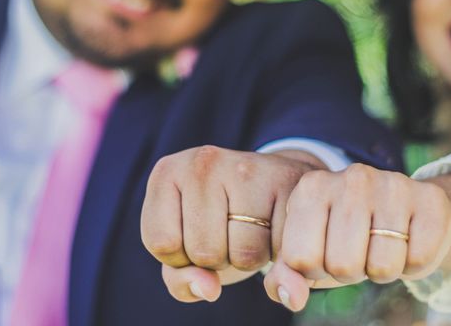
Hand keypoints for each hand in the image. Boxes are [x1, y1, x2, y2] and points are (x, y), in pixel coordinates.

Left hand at [140, 146, 320, 301]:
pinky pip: (281, 249)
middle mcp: (204, 162)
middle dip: (218, 257)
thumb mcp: (185, 249)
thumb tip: (209, 289)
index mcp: (166, 172)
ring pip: (245, 255)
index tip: (195, 233)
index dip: (181, 256)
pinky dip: (279, 252)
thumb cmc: (218, 221)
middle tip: (228, 230)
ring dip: (250, 258)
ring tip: (252, 228)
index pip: (163, 244)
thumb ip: (181, 280)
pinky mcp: (287, 180)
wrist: (271, 183)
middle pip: (204, 252)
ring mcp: (247, 167)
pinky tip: (274, 226)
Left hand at [263, 164, 450, 310]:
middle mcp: (351, 177)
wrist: (405, 211)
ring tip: (383, 245)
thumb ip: (285, 276)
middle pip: (342, 265)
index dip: (316, 269)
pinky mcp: (430, 197)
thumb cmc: (344, 236)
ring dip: (383, 269)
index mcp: (311, 187)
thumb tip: (292, 297)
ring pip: (382, 266)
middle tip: (359, 250)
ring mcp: (393, 183)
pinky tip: (409, 240)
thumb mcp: (309, 252)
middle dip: (351, 271)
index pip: (300, 259)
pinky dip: (415, 264)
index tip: (325, 252)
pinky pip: (419, 259)